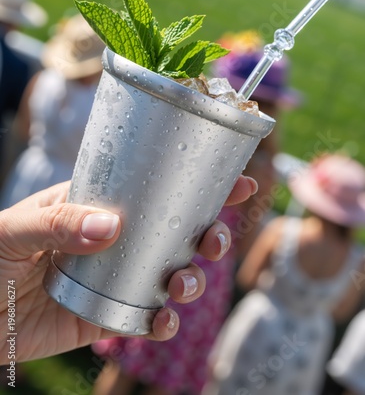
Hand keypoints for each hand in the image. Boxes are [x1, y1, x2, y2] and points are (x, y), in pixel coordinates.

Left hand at [0, 176, 256, 363]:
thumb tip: (111, 227)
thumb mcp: (16, 229)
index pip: (154, 187)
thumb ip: (59, 224)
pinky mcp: (108, 314)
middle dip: (208, 234)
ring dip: (191, 279)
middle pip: (176, 232)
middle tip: (213, 240)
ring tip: (182, 284)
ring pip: (170, 274)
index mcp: (100, 205)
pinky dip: (162, 322)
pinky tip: (163, 321)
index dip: (199, 184)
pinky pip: (146, 318)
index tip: (237, 181)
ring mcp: (116, 277)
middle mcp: (116, 239)